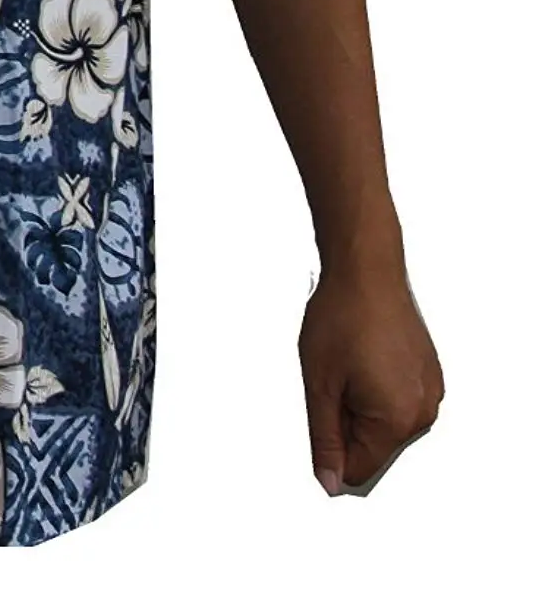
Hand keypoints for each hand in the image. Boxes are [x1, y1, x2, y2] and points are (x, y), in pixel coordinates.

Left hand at [299, 261, 442, 494]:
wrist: (366, 269)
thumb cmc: (342, 315)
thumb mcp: (318, 384)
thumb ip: (324, 439)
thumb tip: (329, 480)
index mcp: (397, 421)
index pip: (360, 468)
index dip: (329, 447)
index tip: (319, 410)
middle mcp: (423, 412)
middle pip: (373, 446)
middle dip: (345, 420)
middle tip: (331, 377)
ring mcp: (430, 392)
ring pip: (384, 423)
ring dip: (360, 402)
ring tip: (348, 362)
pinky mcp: (428, 374)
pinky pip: (397, 399)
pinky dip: (376, 386)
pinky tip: (364, 355)